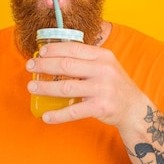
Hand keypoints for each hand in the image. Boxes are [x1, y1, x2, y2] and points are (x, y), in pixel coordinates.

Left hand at [26, 41, 148, 128]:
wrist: (134, 108)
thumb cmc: (114, 85)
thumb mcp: (106, 65)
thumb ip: (86, 59)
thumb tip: (55, 55)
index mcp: (103, 56)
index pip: (74, 48)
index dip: (54, 49)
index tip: (40, 52)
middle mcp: (103, 70)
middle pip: (66, 66)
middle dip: (44, 65)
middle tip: (30, 67)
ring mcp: (102, 89)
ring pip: (66, 87)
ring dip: (45, 87)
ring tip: (32, 87)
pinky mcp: (100, 107)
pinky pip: (73, 111)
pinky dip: (57, 114)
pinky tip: (46, 115)